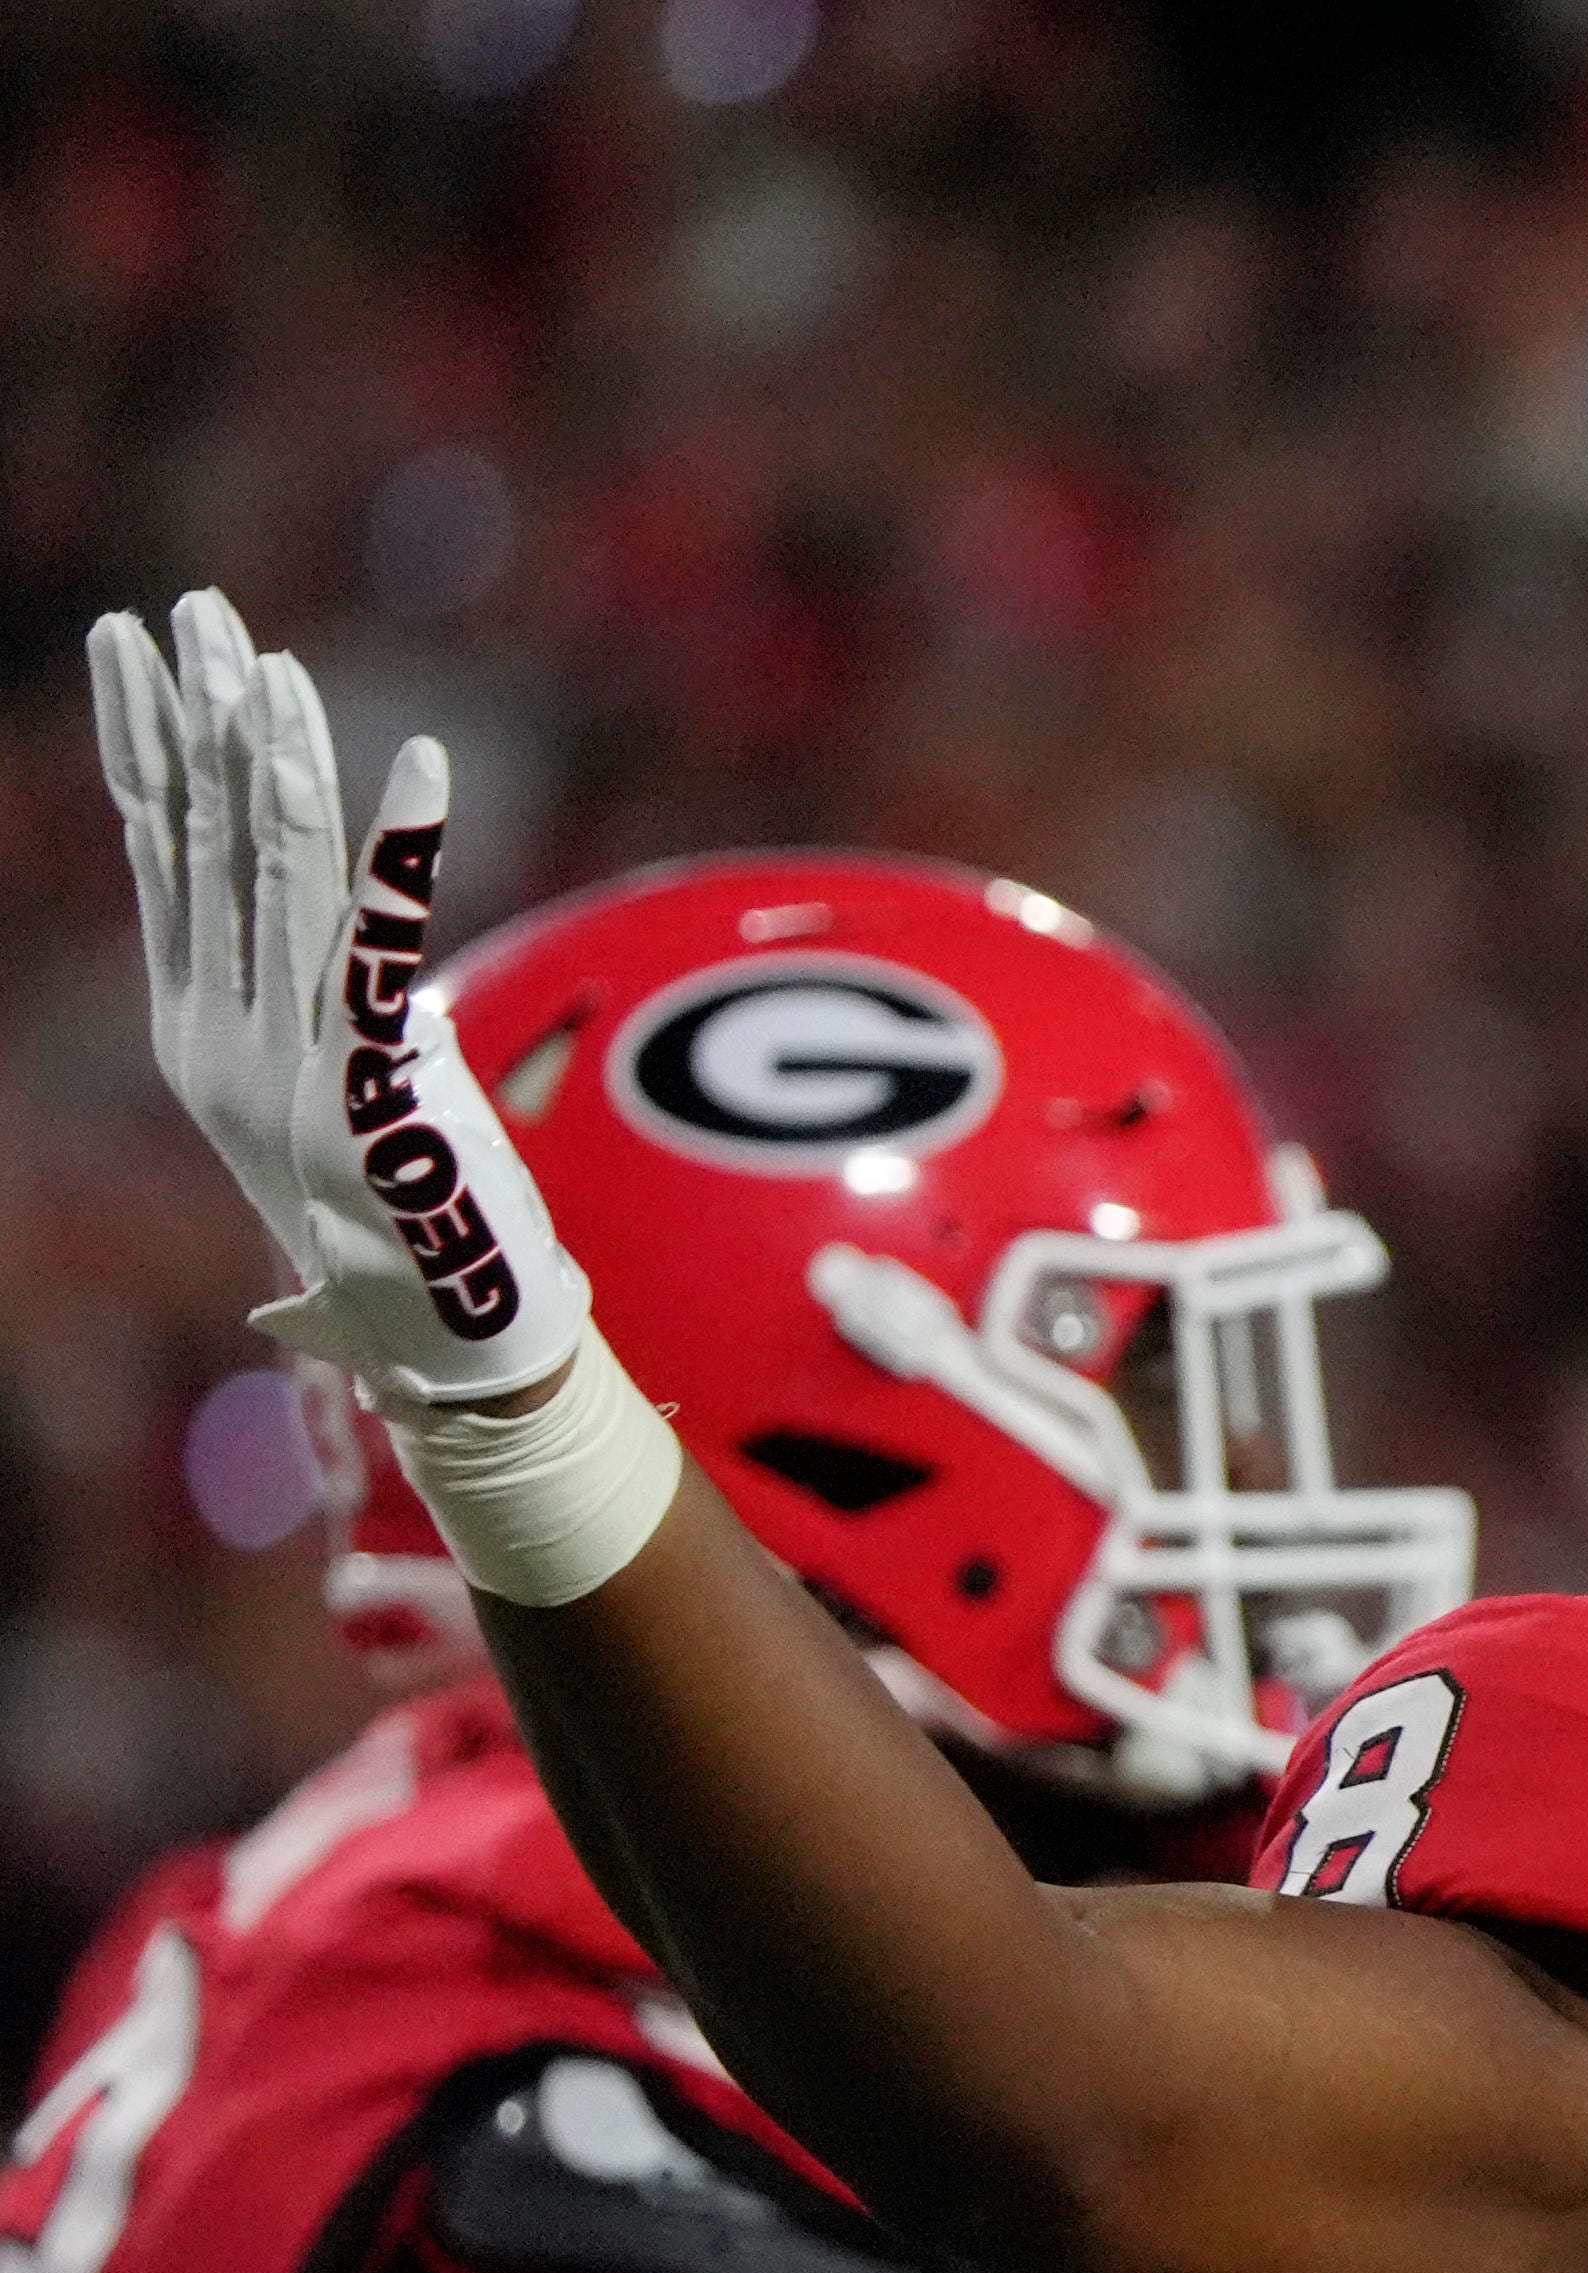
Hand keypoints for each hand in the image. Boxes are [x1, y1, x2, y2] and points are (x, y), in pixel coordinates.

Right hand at [86, 586, 586, 1408]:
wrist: (442, 1339)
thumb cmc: (402, 1217)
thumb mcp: (341, 1098)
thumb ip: (333, 1012)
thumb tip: (364, 938)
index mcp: (198, 1028)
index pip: (160, 852)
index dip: (148, 743)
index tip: (138, 648)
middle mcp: (224, 1035)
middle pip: (203, 844)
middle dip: (196, 718)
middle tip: (189, 610)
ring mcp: (291, 1064)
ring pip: (278, 879)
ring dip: (277, 761)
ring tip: (266, 663)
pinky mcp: (375, 1089)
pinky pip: (388, 948)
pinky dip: (404, 853)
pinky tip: (419, 765)